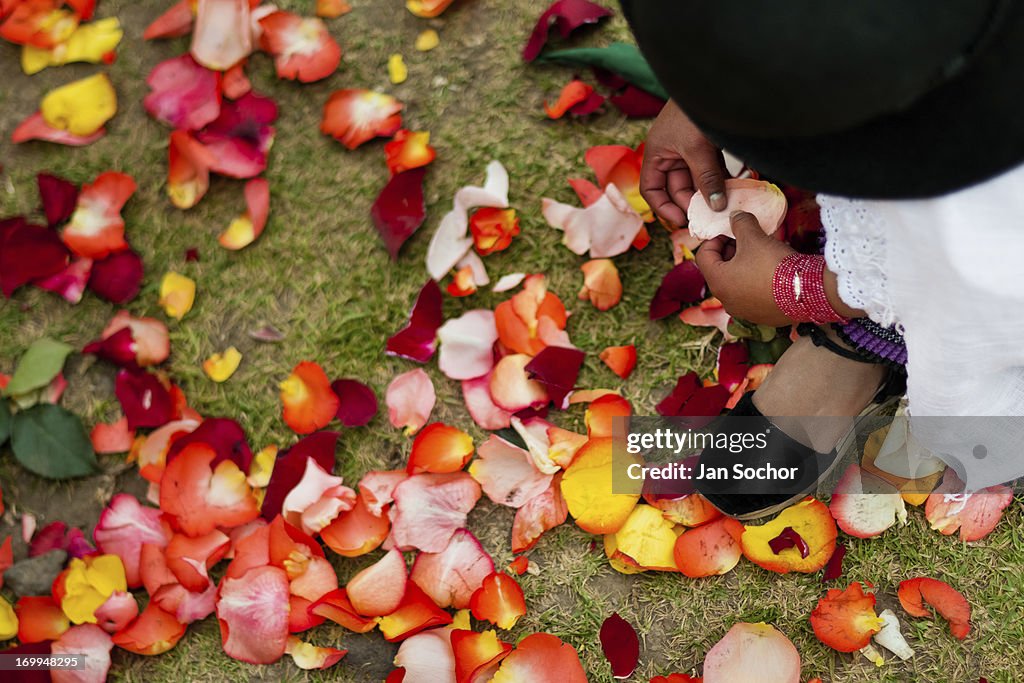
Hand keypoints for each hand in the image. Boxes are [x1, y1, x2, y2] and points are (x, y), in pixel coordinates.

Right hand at [640, 100, 728, 226]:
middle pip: (677, 188)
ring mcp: (691, 150)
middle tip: (712, 215)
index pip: (651, 189)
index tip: (682, 220)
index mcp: (657, 153)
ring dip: (710, 192)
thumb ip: (706, 178)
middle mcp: (671, 154)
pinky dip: (722, 179)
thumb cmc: (695, 111)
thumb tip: (715, 207)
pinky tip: (736, 187)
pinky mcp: (709, 146)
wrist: (715, 79)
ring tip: (726, 204)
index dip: (663, 207)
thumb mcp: (697, 148)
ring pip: (698, 180)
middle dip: (693, 201)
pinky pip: (713, 170)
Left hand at [695, 211, 795, 325]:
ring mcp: (745, 311)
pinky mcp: (763, 316)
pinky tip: (772, 271)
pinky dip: (758, 281)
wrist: (808, 291)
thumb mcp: (754, 237)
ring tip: (761, 253)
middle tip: (746, 239)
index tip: (730, 231)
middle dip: (731, 251)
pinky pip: (754, 295)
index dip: (714, 239)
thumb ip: (740, 223)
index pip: (703, 256)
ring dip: (745, 265)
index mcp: (718, 282)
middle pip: (720, 270)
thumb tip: (736, 217)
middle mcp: (727, 301)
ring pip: (737, 283)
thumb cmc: (774, 264)